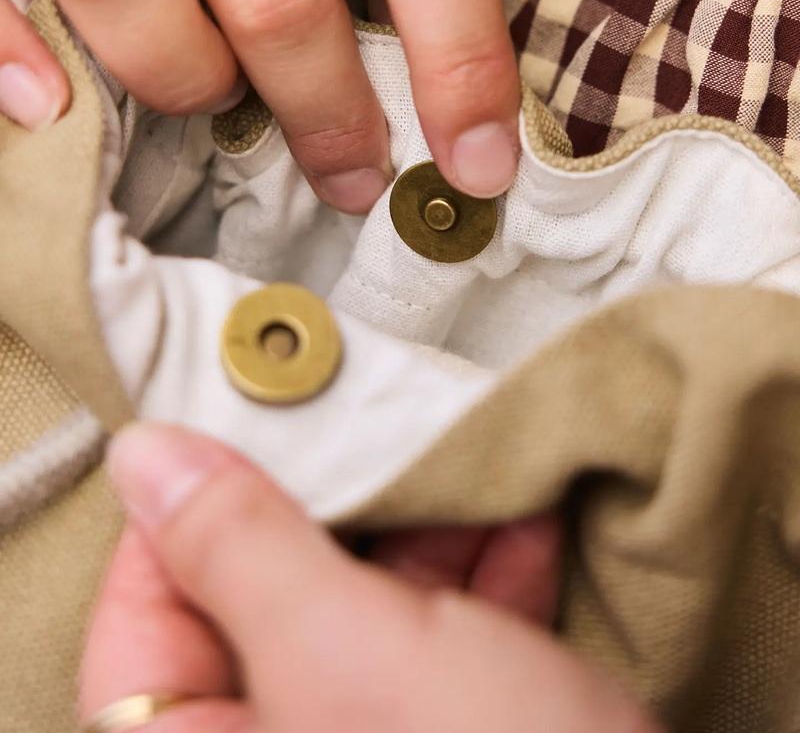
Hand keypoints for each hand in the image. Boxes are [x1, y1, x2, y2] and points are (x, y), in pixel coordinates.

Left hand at [80, 424, 661, 732]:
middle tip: (361, 425)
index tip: (235, 426)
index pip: (141, 618)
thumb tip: (143, 457)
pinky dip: (480, 578)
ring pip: (361, 614)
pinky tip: (521, 519)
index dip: (183, 513)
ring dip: (424, 534)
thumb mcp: (345, 649)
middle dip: (330, 509)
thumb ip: (235, 549)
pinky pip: (440, 643)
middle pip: (259, 603)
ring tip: (464, 466)